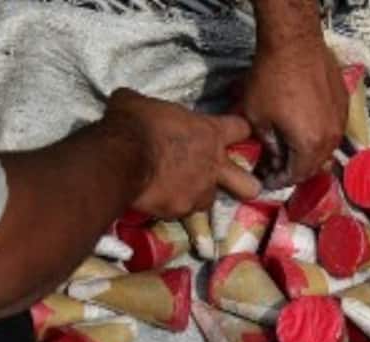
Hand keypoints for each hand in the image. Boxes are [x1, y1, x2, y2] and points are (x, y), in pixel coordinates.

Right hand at [103, 88, 260, 217]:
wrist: (120, 158)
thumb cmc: (134, 123)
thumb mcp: (140, 103)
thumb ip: (150, 107)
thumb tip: (134, 105)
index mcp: (210, 133)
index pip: (242, 129)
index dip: (238, 131)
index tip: (231, 133)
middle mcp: (214, 166)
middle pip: (249, 185)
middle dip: (244, 185)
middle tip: (229, 182)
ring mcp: (200, 192)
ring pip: (208, 200)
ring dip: (196, 196)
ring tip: (176, 190)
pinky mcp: (181, 210)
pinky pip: (179, 211)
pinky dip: (169, 205)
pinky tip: (155, 199)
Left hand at [242, 30, 346, 188]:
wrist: (294, 44)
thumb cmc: (271, 79)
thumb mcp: (256, 117)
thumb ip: (268, 146)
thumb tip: (273, 159)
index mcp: (309, 146)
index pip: (295, 175)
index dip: (278, 180)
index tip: (266, 178)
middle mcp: (331, 139)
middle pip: (314, 166)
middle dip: (294, 169)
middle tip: (277, 166)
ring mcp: (341, 122)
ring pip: (326, 148)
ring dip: (308, 152)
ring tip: (291, 147)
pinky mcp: (345, 105)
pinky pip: (332, 129)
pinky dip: (318, 134)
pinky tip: (305, 125)